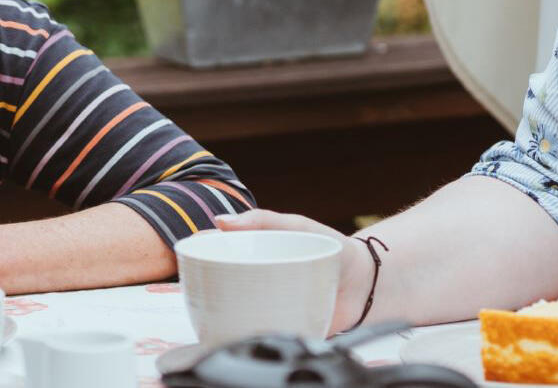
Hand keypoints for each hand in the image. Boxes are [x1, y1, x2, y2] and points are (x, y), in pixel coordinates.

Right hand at [213, 210, 370, 331]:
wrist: (369, 284)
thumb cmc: (333, 250)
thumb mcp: (298, 226)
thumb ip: (263, 220)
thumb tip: (222, 221)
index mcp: (255, 259)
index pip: (218, 258)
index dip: (198, 259)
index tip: (189, 256)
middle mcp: (256, 285)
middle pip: (220, 290)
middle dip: (205, 291)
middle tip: (202, 286)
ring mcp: (267, 309)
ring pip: (235, 316)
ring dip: (224, 317)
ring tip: (220, 312)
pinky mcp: (281, 332)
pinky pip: (260, 338)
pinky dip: (250, 337)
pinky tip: (246, 332)